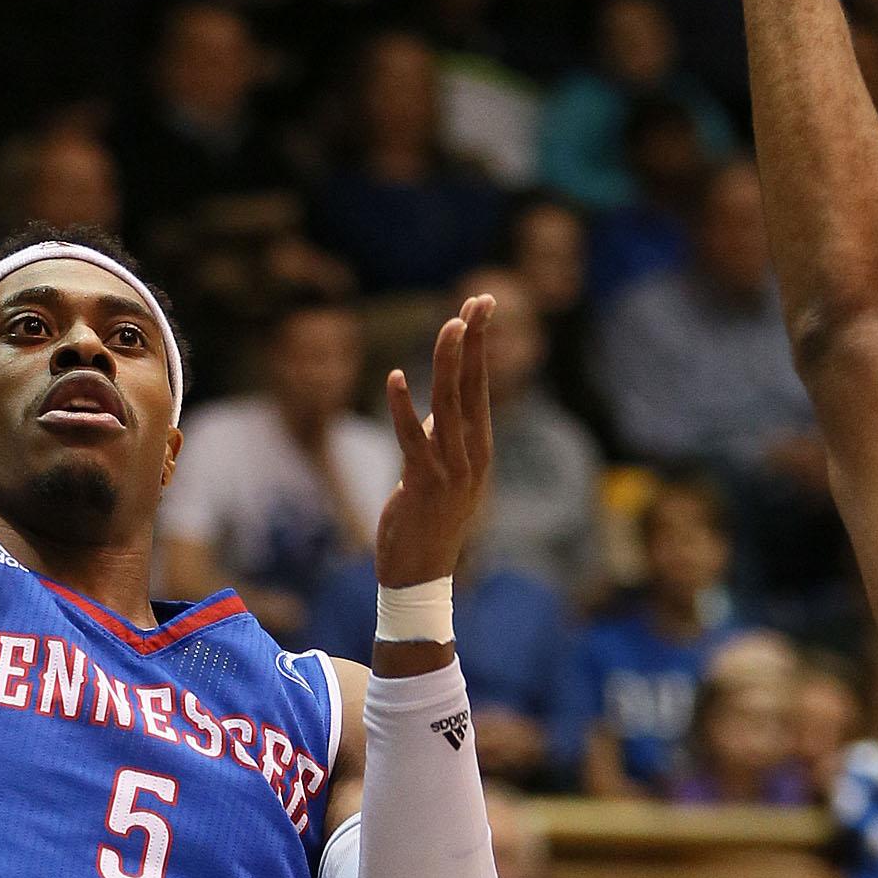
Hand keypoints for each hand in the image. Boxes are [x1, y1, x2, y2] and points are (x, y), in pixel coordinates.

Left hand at [374, 297, 494, 591]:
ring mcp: (451, 470)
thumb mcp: (441, 475)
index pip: (481, 386)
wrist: (421, 577)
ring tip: (450, 325)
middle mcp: (472, 455)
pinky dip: (403, 407)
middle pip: (475, 387)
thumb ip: (439, 439)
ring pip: (450, 405)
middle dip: (476, 341)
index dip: (482, 345)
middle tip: (479, 300)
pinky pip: (412, 437)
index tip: (482, 306)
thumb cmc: (428, 525)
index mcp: (479, 449)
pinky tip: (396, 377)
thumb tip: (430, 409)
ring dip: (449, 363)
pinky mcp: (423, 484)